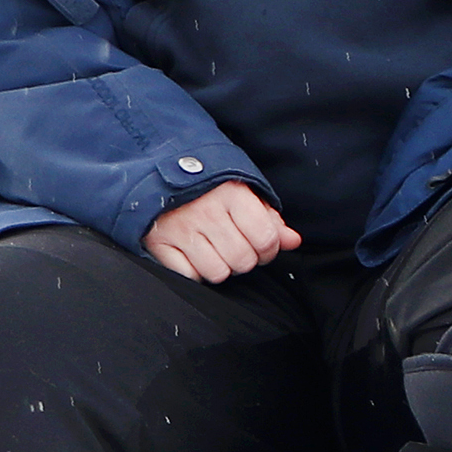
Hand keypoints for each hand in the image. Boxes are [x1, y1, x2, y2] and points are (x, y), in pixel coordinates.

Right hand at [145, 178, 300, 281]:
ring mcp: (181, 228)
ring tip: (212, 249)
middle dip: (243, 259)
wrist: (158, 174)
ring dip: (218, 267)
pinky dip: (193, 272)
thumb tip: (293, 241)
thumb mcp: (243, 193)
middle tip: (233, 246)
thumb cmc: (209, 187)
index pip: (266, 239)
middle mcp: (207, 211)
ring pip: (217, 273)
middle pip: (243, 261)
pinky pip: (189, 276)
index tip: (260, 246)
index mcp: (233, 194)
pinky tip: (192, 255)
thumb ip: (270, 218)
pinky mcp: (159, 243)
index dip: (268, 250)